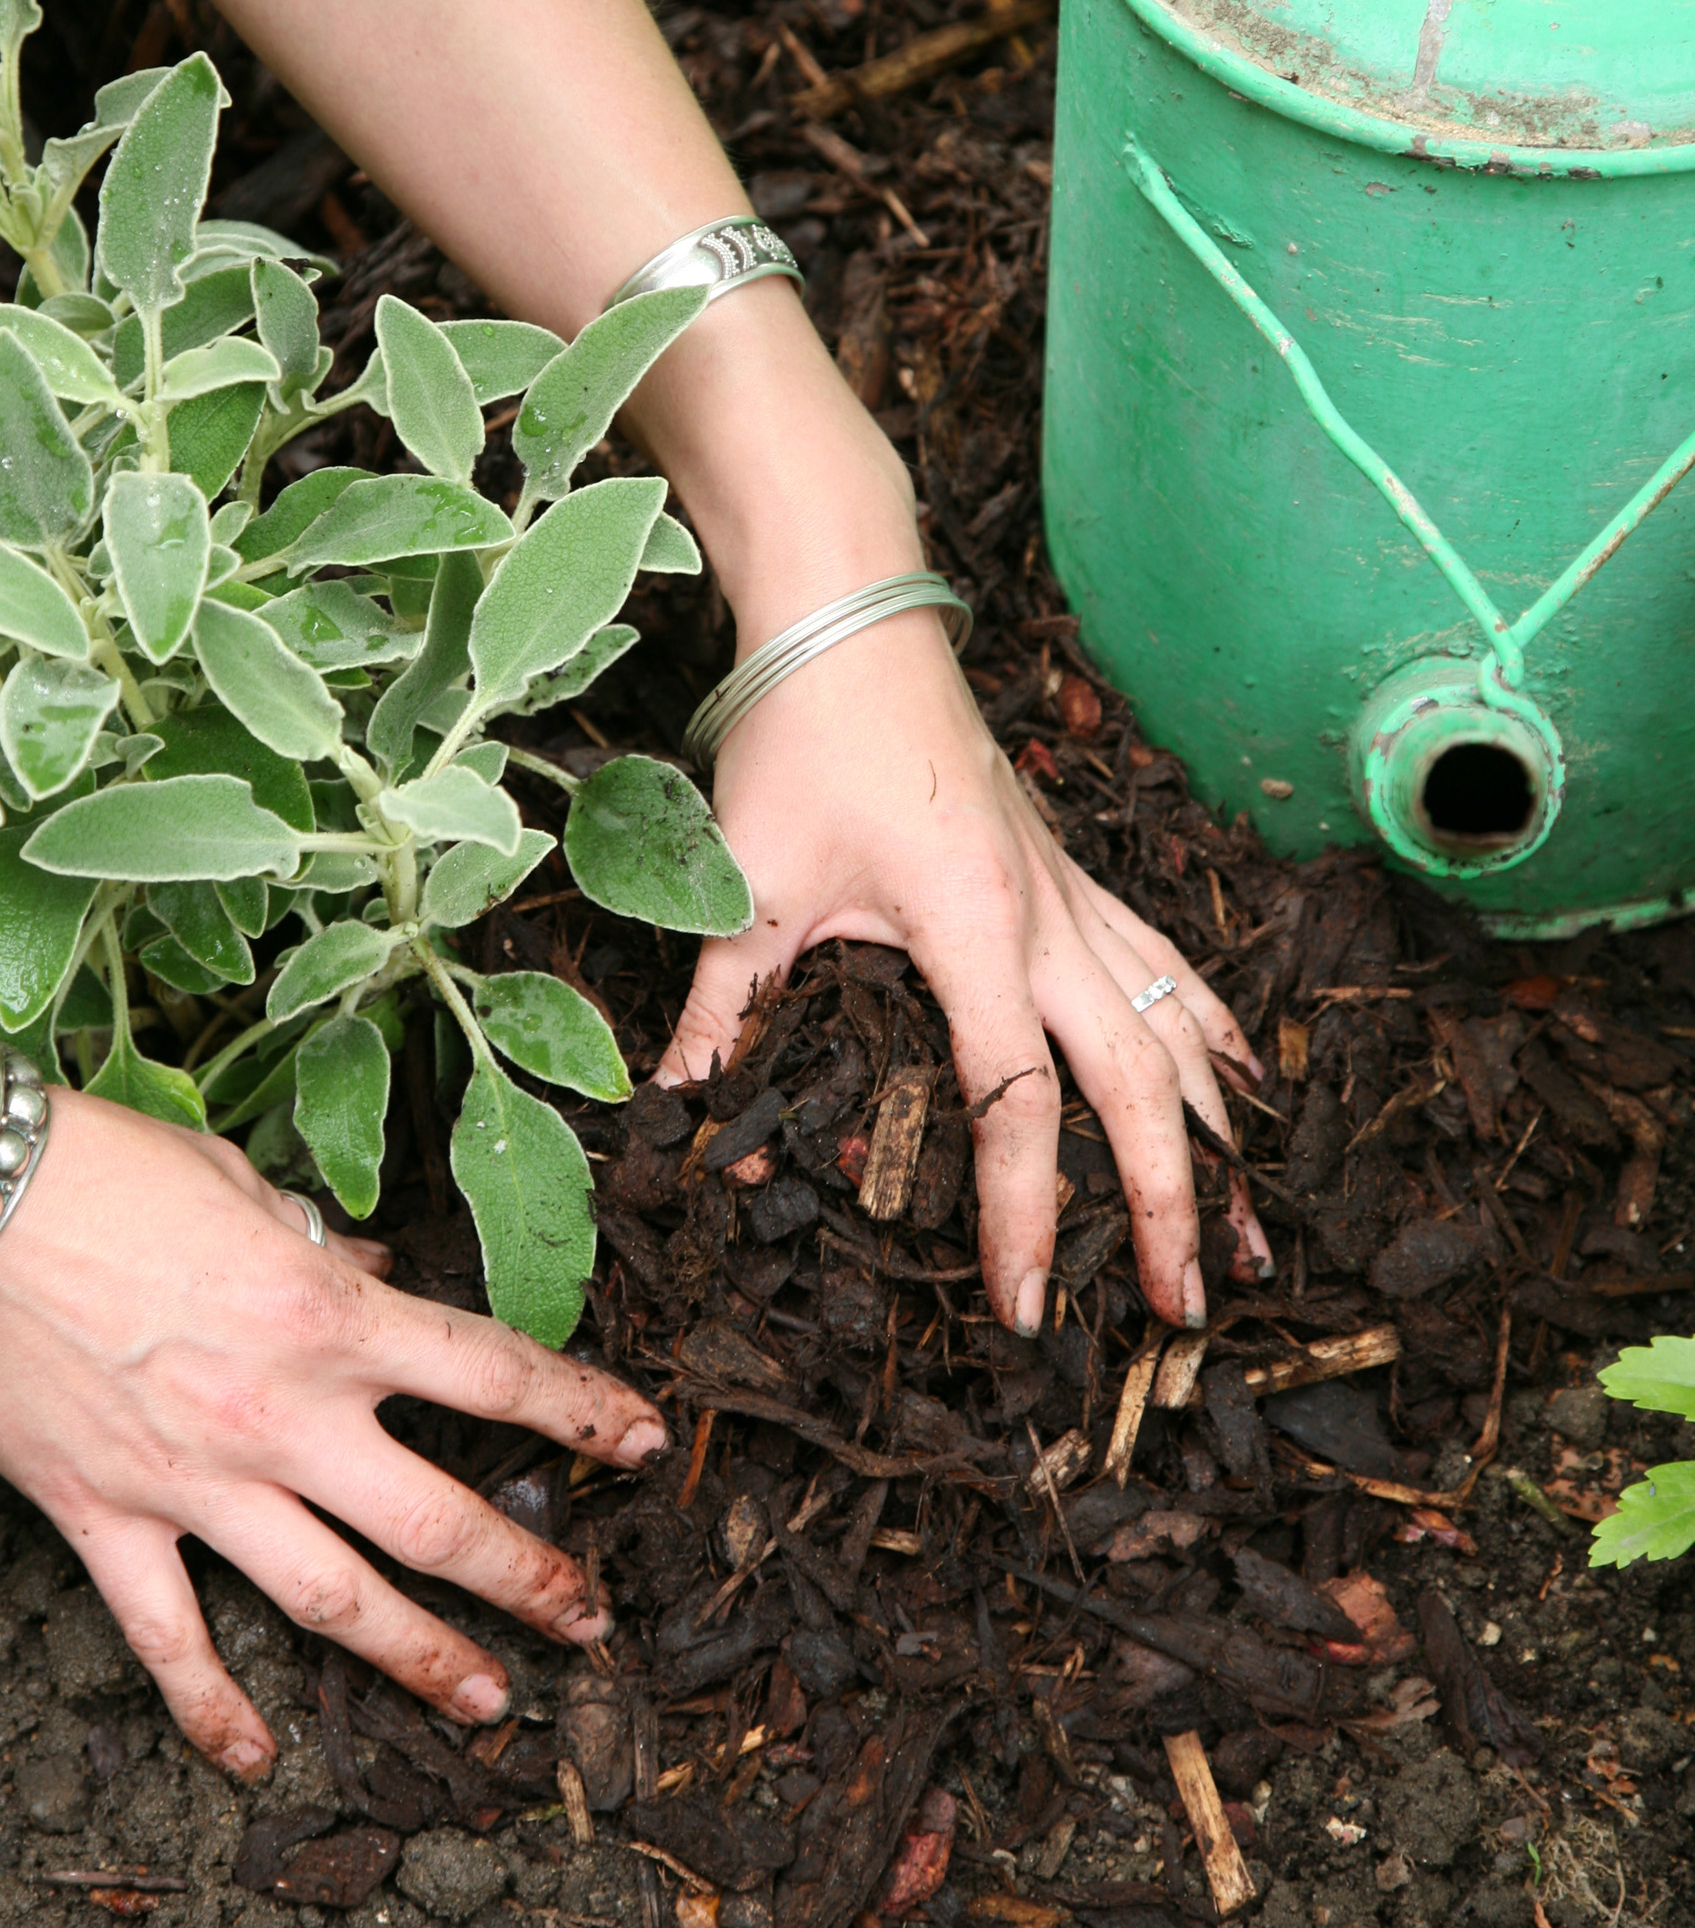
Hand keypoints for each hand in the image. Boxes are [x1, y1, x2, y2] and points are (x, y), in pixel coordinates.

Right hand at [0, 1091, 665, 1771]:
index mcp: (329, 1313)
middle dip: (531, 1578)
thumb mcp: (238, 1184)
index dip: (580, 1410)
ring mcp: (196, 1482)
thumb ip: (317, 1243)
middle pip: (440, 1520)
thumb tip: (371, 1274)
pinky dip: (215, 1708)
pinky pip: (173, 1641)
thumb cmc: (97, 1164)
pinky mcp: (104, 1522)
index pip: (491, 1374)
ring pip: (336, 1600)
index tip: (643, 1439)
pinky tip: (257, 1759)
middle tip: (591, 1622)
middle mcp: (285, 1415)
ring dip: (420, 1661)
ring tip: (487, 1705)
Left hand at [655, 604, 1270, 1335]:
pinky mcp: (1069, 872)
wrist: (852, 621)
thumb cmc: (800, 739)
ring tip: (1256, 1230)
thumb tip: (671, 1104)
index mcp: (974, 924)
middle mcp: (1046, 915)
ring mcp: (1070, 891)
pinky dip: (1210, 1032)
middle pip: (1134, 1080)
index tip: (1029, 1304)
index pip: (1018, 1098)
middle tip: (1187, 1306)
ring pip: (1174, 1024)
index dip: (1025, 1212)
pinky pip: (1165, 964)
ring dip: (1217, 1130)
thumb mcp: (747, 883)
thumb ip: (718, 1005)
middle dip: (1168, 1200)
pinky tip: (1246, 1087)